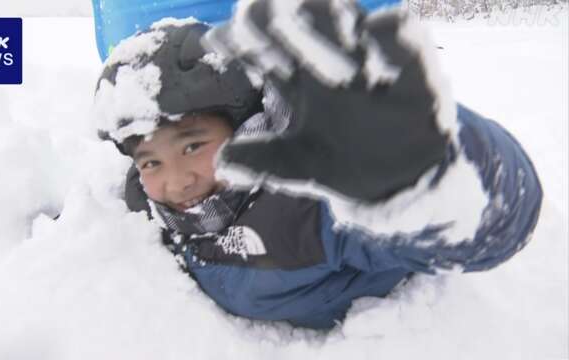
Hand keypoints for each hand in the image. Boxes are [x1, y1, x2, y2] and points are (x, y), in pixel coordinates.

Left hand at [204, 0, 451, 201]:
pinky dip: (389, 31)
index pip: (261, 43)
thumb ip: (260, 161)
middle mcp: (328, 56)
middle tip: (251, 18)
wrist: (397, 184)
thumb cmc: (340, 161)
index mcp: (296, 74)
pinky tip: (375, 29)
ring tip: (300, 18)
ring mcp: (369, 58)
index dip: (239, 38)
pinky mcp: (412, 68)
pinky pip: (404, 35)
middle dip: (272, 14)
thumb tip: (221, 163)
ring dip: (323, 15)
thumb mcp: (296, 164)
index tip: (219, 42)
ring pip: (344, 17)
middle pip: (298, 17)